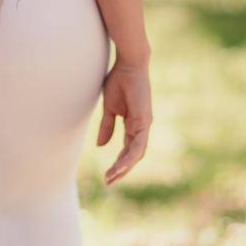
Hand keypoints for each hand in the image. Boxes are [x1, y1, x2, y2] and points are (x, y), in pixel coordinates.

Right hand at [97, 59, 151, 183]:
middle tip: (109, 182)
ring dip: (124, 167)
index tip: (108, 174)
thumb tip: (101, 145)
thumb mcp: (110, 108)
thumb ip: (107, 126)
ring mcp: (144, 124)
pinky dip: (130, 156)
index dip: (119, 162)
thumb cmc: (119, 81)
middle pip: (134, 154)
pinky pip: (138, 143)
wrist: (128, 64)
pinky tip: (121, 165)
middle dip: (122, 170)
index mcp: (134, 124)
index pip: (128, 148)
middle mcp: (142, 127)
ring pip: (137, 153)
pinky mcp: (143, 120)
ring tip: (112, 178)